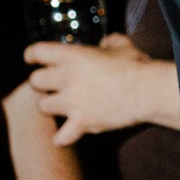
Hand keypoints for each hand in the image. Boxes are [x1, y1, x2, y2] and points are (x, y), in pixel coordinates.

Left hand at [23, 35, 177, 143]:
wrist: (148, 91)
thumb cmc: (136, 66)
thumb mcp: (121, 45)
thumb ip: (108, 42)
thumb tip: (104, 43)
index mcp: (74, 55)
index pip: (37, 52)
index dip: (31, 55)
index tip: (31, 59)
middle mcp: (68, 78)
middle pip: (35, 81)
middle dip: (41, 83)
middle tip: (52, 84)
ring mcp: (73, 102)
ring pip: (43, 107)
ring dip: (50, 106)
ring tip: (61, 106)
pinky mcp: (82, 122)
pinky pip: (61, 136)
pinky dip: (62, 137)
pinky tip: (65, 134)